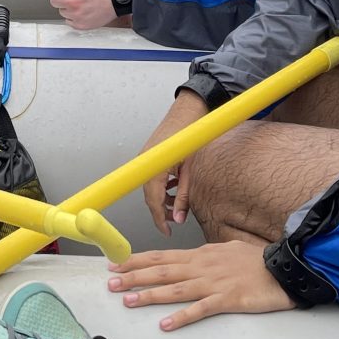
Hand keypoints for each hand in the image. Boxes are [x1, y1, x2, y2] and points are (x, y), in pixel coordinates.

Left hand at [107, 239, 294, 329]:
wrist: (283, 267)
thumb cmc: (256, 260)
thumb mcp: (226, 250)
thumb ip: (206, 256)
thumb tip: (192, 257)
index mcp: (200, 255)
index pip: (162, 256)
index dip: (137, 260)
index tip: (116, 262)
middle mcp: (201, 267)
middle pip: (162, 271)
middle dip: (134, 276)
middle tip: (110, 282)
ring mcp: (213, 283)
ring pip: (175, 289)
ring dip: (150, 295)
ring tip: (128, 301)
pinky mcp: (227, 300)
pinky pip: (201, 309)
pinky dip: (182, 316)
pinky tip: (166, 324)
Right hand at [138, 90, 206, 234]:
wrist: (191, 107)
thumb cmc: (192, 132)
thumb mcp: (191, 170)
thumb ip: (184, 195)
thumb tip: (179, 216)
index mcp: (154, 165)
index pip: (152, 200)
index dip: (159, 218)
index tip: (166, 230)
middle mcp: (146, 161)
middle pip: (148, 194)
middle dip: (160, 210)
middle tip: (174, 221)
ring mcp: (146, 156)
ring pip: (150, 185)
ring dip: (162, 198)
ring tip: (177, 204)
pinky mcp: (151, 153)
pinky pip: (152, 175)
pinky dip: (162, 185)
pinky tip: (175, 187)